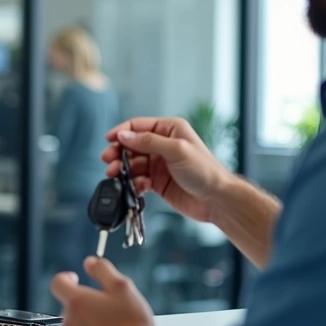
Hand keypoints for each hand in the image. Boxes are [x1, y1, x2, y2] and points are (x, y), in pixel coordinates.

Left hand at [52, 257, 154, 325]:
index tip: (76, 278)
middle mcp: (71, 321)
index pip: (57, 283)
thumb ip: (103, 271)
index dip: (66, 277)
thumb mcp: (122, 287)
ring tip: (113, 324)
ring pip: (77, 324)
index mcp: (78, 301)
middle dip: (84, 302)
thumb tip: (90, 262)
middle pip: (69, 305)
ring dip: (90, 321)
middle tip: (107, 304)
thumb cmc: (131, 325)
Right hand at [102, 118, 232, 222]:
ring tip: (116, 176)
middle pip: (131, 145)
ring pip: (132, 164)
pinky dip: (134, 183)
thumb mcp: (176, 150)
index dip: (121, 132)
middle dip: (118, 153)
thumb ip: (148, 142)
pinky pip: (138, 179)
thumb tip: (124, 136)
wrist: (217, 200)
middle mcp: (163, 145)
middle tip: (109, 161)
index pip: (138, 126)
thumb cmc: (205, 171)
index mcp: (170, 129)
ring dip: (123, 170)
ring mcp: (159, 164)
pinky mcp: (157, 182)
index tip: (108, 139)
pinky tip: (138, 187)